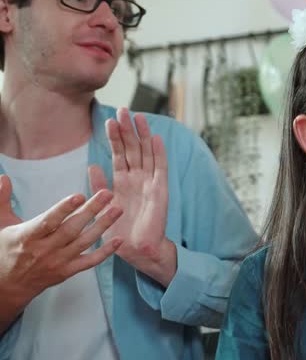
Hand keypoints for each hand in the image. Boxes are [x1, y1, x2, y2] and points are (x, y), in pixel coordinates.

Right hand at [0, 175, 122, 303]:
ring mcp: (57, 262)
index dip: (64, 209)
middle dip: (91, 210)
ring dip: (102, 226)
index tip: (80, 195)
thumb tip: (5, 177)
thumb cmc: (5, 249)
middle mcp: (44, 250)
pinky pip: (89, 262)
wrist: (6, 286)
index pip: (48, 221)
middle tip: (107, 194)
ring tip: (117, 210)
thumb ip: (1, 200)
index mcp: (26, 236)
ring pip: (84, 242)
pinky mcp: (67, 271)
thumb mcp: (0, 224)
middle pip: (71, 229)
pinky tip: (119, 240)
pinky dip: (105, 252)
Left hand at [89, 108, 174, 285]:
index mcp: (123, 182)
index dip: (115, 137)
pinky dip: (158, 153)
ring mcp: (150, 182)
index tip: (109, 120)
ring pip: (146, 153)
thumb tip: (92, 165)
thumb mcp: (102, 206)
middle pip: (133, 148)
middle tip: (123, 110)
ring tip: (137, 116)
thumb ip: (99, 185)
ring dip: (142, 135)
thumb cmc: (120, 232)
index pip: (119, 154)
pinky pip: (160, 168)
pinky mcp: (160, 190)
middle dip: (128, 130)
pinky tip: (155, 138)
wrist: (137, 249)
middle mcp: (137, 179)